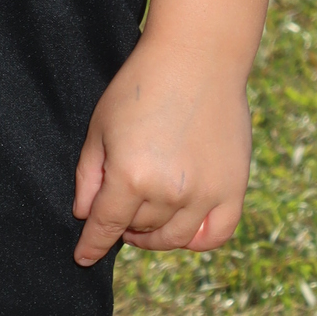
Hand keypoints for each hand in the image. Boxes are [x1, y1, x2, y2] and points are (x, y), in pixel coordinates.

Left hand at [71, 31, 252, 265]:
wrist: (197, 58)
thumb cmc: (142, 85)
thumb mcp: (100, 126)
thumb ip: (89, 175)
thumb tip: (84, 214)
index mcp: (130, 176)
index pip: (106, 225)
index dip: (92, 245)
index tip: (83, 257)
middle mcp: (169, 192)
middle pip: (139, 229)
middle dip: (123, 225)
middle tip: (119, 209)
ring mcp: (205, 193)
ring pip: (174, 237)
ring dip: (154, 235)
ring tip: (146, 217)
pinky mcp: (233, 188)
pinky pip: (217, 234)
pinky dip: (197, 240)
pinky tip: (183, 227)